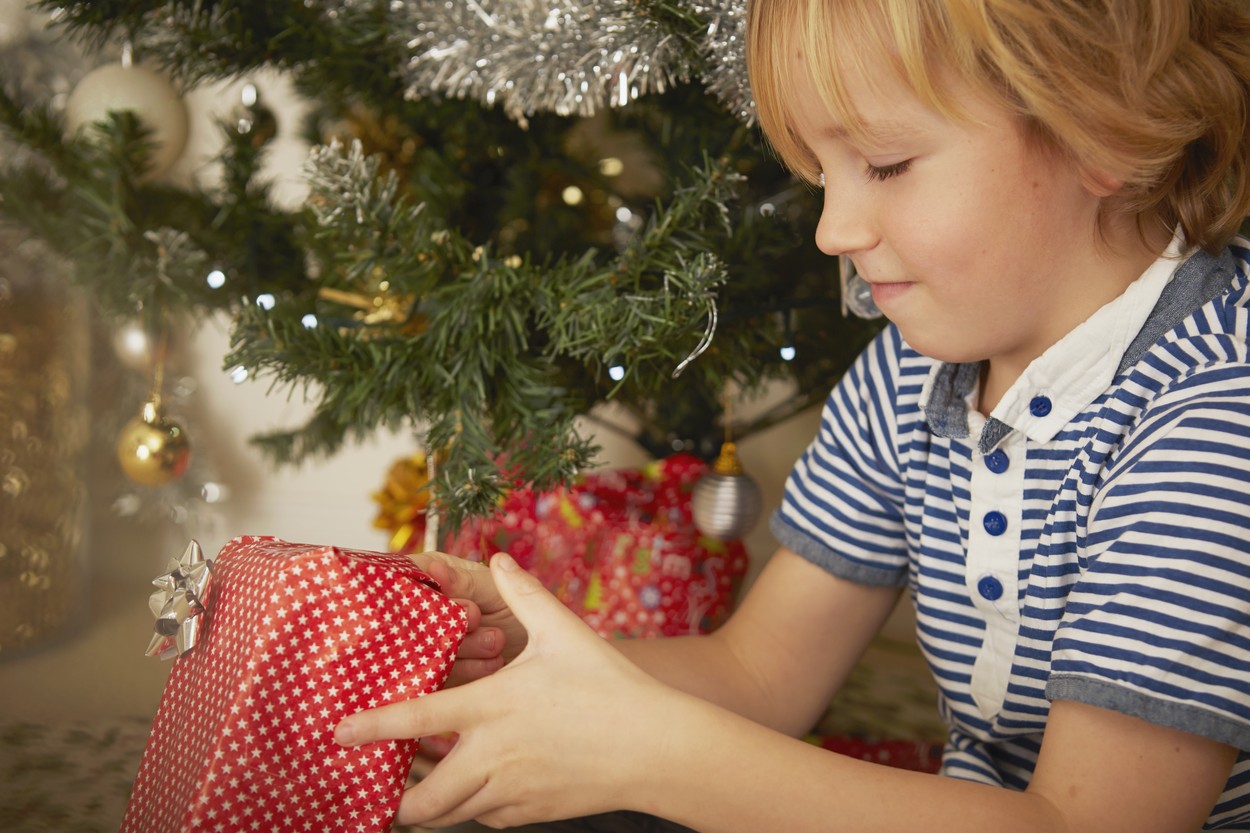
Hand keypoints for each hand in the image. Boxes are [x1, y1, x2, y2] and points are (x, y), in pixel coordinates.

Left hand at [336, 552, 674, 828]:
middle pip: (423, 797)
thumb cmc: (610, 686)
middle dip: (394, 799)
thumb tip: (500, 556)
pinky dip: (470, 809)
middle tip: (379, 787)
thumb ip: (525, 593)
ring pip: (451, 813)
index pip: (415, 719)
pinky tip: (475, 789)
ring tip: (415, 791)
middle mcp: (493, 755)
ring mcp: (512, 790)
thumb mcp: (564, 631)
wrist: (656, 748)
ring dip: (428, 806)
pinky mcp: (531, 812)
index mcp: (493, 708)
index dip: (372, 727)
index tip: (338, 734)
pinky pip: (486, 818)